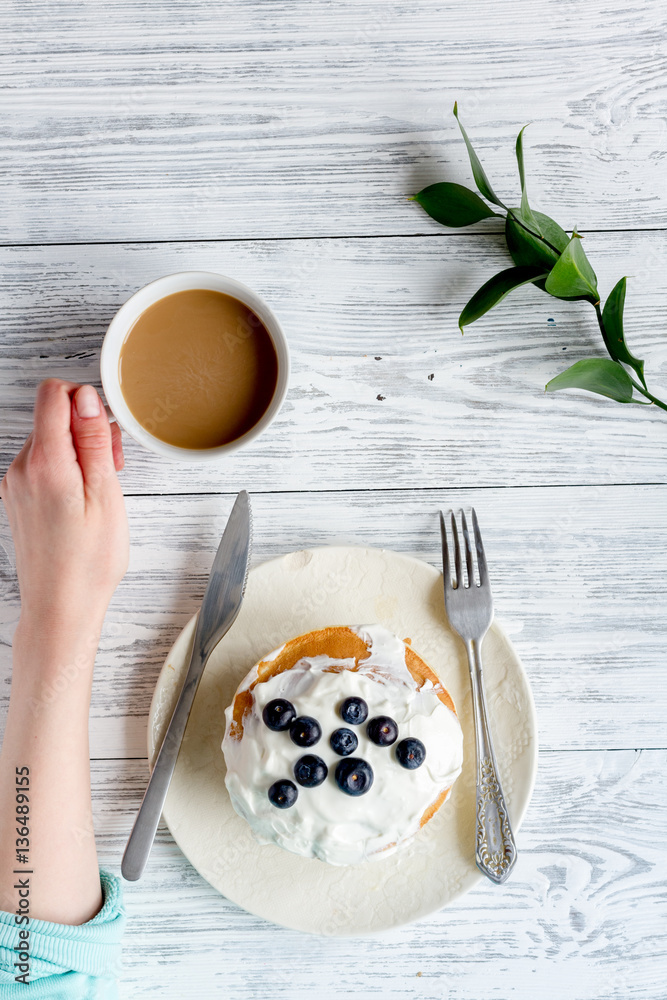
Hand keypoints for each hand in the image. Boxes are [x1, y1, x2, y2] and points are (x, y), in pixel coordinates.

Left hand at [0, 379, 128, 636]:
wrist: (61, 606)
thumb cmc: (88, 561)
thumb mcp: (106, 495)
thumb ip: (93, 441)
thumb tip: (86, 399)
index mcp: (45, 464)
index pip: (53, 395)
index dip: (85, 401)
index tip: (105, 429)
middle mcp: (22, 468)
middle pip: (54, 417)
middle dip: (88, 432)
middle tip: (113, 468)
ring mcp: (16, 483)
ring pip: (51, 441)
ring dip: (81, 453)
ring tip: (102, 490)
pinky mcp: (18, 496)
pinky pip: (44, 464)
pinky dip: (68, 471)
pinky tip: (85, 499)